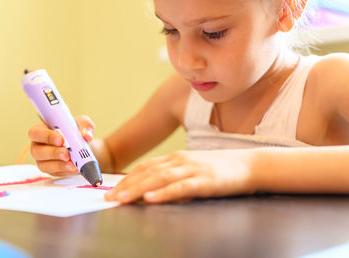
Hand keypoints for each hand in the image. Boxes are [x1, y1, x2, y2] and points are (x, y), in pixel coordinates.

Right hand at [28, 115, 94, 176]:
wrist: (84, 146)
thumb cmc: (78, 131)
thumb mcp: (83, 123)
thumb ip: (85, 126)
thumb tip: (87, 136)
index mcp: (42, 130)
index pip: (36, 133)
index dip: (47, 136)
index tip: (61, 140)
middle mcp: (39, 145)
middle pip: (37, 151)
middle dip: (53, 153)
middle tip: (67, 154)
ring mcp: (43, 159)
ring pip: (44, 165)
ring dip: (59, 165)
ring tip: (72, 163)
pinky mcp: (51, 170)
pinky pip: (55, 173)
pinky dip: (66, 171)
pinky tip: (75, 168)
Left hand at [105, 150, 255, 203]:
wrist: (249, 164)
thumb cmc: (220, 168)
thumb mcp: (193, 168)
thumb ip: (174, 175)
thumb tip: (153, 189)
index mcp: (176, 158)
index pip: (146, 167)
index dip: (127, 178)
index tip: (112, 189)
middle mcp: (181, 161)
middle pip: (148, 173)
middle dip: (126, 185)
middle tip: (109, 198)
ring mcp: (193, 170)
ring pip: (159, 179)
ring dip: (138, 189)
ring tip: (121, 199)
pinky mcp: (205, 181)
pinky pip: (181, 187)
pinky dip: (164, 193)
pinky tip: (151, 199)